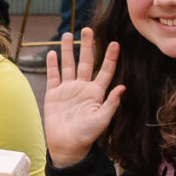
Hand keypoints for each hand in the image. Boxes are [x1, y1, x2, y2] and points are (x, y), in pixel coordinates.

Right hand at [42, 31, 122, 166]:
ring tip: (68, 35)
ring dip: (68, 50)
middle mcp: (82, 88)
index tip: (115, 43)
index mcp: (96, 93)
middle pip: (85, 62)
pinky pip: (53, 76)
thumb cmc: (86, 135)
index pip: (104, 71)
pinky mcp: (53, 94)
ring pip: (68, 65)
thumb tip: (123, 87)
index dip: (110, 57)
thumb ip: (111, 103)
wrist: (66, 145)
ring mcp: (67, 90)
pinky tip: (53, 53)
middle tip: (88, 29)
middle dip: (87, 46)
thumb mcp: (102, 120)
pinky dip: (52, 64)